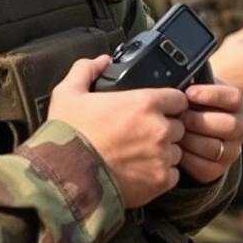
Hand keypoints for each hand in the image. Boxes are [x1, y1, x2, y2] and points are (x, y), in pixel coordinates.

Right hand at [48, 56, 187, 207]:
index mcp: (145, 103)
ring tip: (139, 156)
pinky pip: (173, 175)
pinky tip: (141, 173)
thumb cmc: (68, 136)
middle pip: (178, 125)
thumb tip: (102, 60)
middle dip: (164, 128)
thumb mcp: (68, 93)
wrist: (64, 181)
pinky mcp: (160, 182)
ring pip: (176, 151)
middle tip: (142, 135)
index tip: (157, 110)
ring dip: (163, 152)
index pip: (178, 98)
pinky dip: (161, 174)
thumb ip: (86, 70)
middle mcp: (159, 128)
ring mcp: (162, 157)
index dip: (168, 104)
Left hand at [176, 80, 242, 183]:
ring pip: (214, 148)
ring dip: (190, 140)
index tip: (188, 93)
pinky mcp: (218, 170)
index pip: (233, 98)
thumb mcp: (194, 89)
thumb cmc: (188, 103)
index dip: (211, 95)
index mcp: (236, 104)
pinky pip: (204, 168)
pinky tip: (176, 149)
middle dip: (198, 120)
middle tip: (178, 117)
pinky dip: (187, 159)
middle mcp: (240, 127)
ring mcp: (231, 150)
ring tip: (173, 134)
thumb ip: (192, 84)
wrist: (188, 127)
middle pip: (228, 125)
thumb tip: (179, 83)